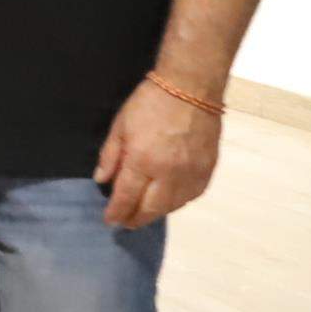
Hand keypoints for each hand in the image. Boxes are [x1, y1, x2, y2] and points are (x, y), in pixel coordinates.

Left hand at [96, 78, 221, 228]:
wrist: (191, 87)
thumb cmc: (149, 102)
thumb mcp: (120, 125)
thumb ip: (110, 155)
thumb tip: (102, 180)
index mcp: (142, 160)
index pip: (127, 196)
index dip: (117, 212)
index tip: (110, 220)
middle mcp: (169, 172)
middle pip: (152, 207)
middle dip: (137, 219)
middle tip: (126, 224)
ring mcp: (192, 172)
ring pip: (174, 205)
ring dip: (158, 213)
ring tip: (145, 215)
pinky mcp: (209, 168)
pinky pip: (193, 195)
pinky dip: (179, 202)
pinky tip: (170, 201)